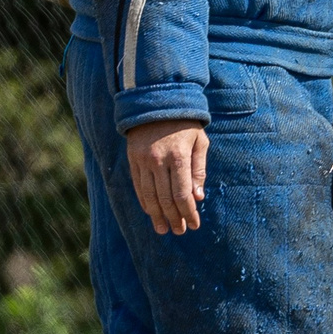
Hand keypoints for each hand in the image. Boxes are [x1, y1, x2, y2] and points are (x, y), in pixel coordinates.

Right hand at [126, 120, 208, 234]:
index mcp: (178, 156)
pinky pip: (138, 187)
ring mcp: (143, 161)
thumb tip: (198, 197)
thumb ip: (199, 170)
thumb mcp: (200, 141)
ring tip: (163, 229)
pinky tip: (152, 212)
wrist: (156, 102)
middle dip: (174, 218)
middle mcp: (158, 160)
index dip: (189, 213)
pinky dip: (145, 202)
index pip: (183, 194)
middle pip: (165, 199)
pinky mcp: (133, 160)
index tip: (194, 225)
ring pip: (149, 196)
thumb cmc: (185, 123)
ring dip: (157, 216)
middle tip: (180, 231)